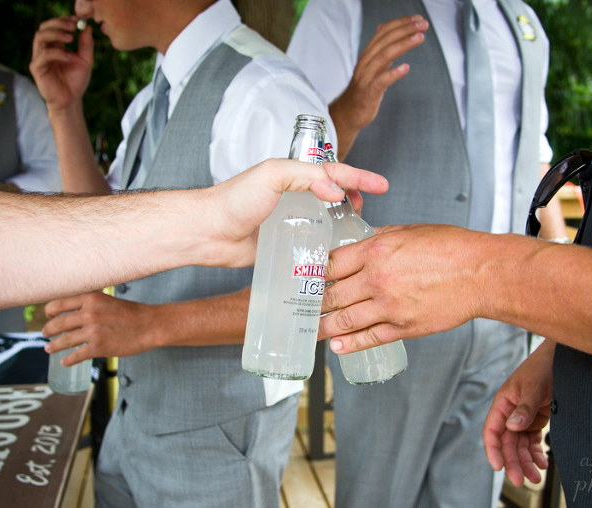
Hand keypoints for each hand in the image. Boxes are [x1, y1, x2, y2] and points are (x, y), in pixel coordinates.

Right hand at [30, 16, 93, 112]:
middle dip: (58, 23)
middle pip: (44, 27)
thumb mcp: (85, 60)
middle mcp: (45, 49)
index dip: (64, 20)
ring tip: (71, 38)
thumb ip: (86, 44)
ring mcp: (39, 58)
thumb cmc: (76, 81)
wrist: (71, 101)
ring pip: (40, 37)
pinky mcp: (37, 68)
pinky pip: (43, 55)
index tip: (77, 20)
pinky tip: (69, 57)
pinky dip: (57, 53)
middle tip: (73, 25)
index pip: (54, 26)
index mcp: (55, 45)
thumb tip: (87, 27)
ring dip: (56, 34)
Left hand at [43, 292, 161, 364]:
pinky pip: (76, 355)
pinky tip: (65, 362)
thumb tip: (76, 312)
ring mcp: (92, 332)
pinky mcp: (98, 348)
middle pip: (58, 323)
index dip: (50, 311)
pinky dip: (68, 360)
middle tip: (45, 333)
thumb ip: (92, 305)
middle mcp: (88, 314)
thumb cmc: (133, 313)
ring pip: (64, 341)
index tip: (48, 316)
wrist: (150, 326)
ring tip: (49, 348)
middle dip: (48, 330)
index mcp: (90, 299)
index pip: (59, 304)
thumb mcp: (109, 301)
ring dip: (53, 346)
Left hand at [199, 158, 388, 267]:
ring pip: (326, 221)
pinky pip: (311, 244)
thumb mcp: (272, 176)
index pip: (334, 172)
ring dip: (344, 225)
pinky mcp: (284, 244)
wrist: (208, 233)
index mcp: (293, 176)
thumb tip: (336, 191)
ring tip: (359, 235)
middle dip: (355, 200)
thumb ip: (306, 176)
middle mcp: (294, 197)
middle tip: (367, 211)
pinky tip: (337, 256)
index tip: (383, 185)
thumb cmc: (234, 200)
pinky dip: (326, 248)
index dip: (360, 177)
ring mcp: (290, 221)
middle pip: (334, 196)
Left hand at [320, 224, 487, 351]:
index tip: (304, 279)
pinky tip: (338, 346)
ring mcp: (390, 306)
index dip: (313, 273)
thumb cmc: (451, 248)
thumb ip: (379, 237)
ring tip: (311, 330)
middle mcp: (378, 279)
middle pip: (332, 295)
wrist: (481, 273)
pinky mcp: (404, 327)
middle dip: (312, 303)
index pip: (331, 264)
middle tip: (299, 308)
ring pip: (345, 320)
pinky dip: (351, 343)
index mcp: (376, 251)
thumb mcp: (409, 231)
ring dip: (324, 327)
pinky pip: (370, 338)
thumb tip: (359, 240)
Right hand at [330, 15, 427, 159]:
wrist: (347, 113)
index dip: (401, 23)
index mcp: (368, 54)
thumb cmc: (363, 89)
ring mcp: (366, 77)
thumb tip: (383, 28)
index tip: (418, 19)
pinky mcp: (369, 93)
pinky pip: (381, 81)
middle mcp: (366, 62)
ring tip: (419, 37)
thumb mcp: (371, 65)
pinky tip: (406, 67)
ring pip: (384, 56)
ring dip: (403, 45)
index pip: (384, 32)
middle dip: (405, 30)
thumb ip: (379, 48)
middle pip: (386, 40)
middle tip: (423, 24)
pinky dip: (393, 73)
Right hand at [483, 340, 553, 485]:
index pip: (492, 430)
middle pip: (507, 443)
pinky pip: (532, 440)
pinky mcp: (537, 419)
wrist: (562, 358)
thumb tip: (512, 426)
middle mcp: (510, 412)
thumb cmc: (543, 367)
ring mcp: (523, 416)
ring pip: (520, 445)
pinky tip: (543, 462)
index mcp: (503, 403)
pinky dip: (536, 453)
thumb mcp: (533, 386)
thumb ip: (524, 408)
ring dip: (526, 461)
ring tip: (535, 478)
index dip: (493, 449)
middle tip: (520, 480)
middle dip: (513, 462)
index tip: (499, 466)